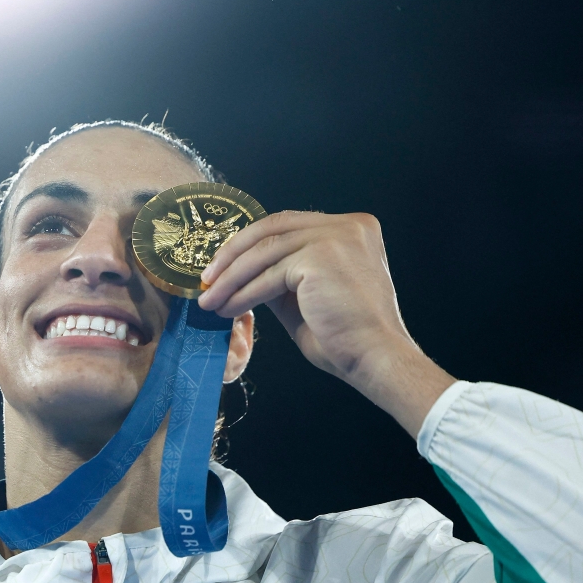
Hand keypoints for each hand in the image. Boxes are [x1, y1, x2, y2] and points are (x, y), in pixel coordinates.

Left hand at [197, 211, 454, 435]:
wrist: (375, 358)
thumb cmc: (346, 337)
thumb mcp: (307, 295)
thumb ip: (281, 275)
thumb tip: (242, 270)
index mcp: (352, 228)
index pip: (287, 225)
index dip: (250, 242)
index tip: (223, 264)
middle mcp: (347, 224)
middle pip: (272, 229)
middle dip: (233, 255)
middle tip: (207, 279)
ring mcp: (335, 236)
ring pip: (265, 252)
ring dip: (231, 278)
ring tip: (210, 299)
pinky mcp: (320, 256)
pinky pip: (269, 273)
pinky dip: (243, 292)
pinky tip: (228, 308)